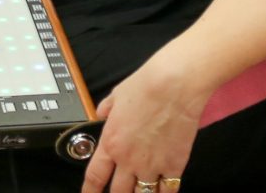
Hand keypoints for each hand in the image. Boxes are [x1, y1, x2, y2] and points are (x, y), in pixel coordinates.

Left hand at [80, 57, 211, 192]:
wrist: (173, 84)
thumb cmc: (146, 85)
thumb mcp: (116, 95)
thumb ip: (106, 109)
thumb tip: (101, 113)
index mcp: (110, 142)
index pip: (95, 177)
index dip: (90, 192)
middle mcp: (128, 159)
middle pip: (119, 192)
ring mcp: (152, 165)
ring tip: (142, 191)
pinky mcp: (175, 166)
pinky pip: (168, 190)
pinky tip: (163, 190)